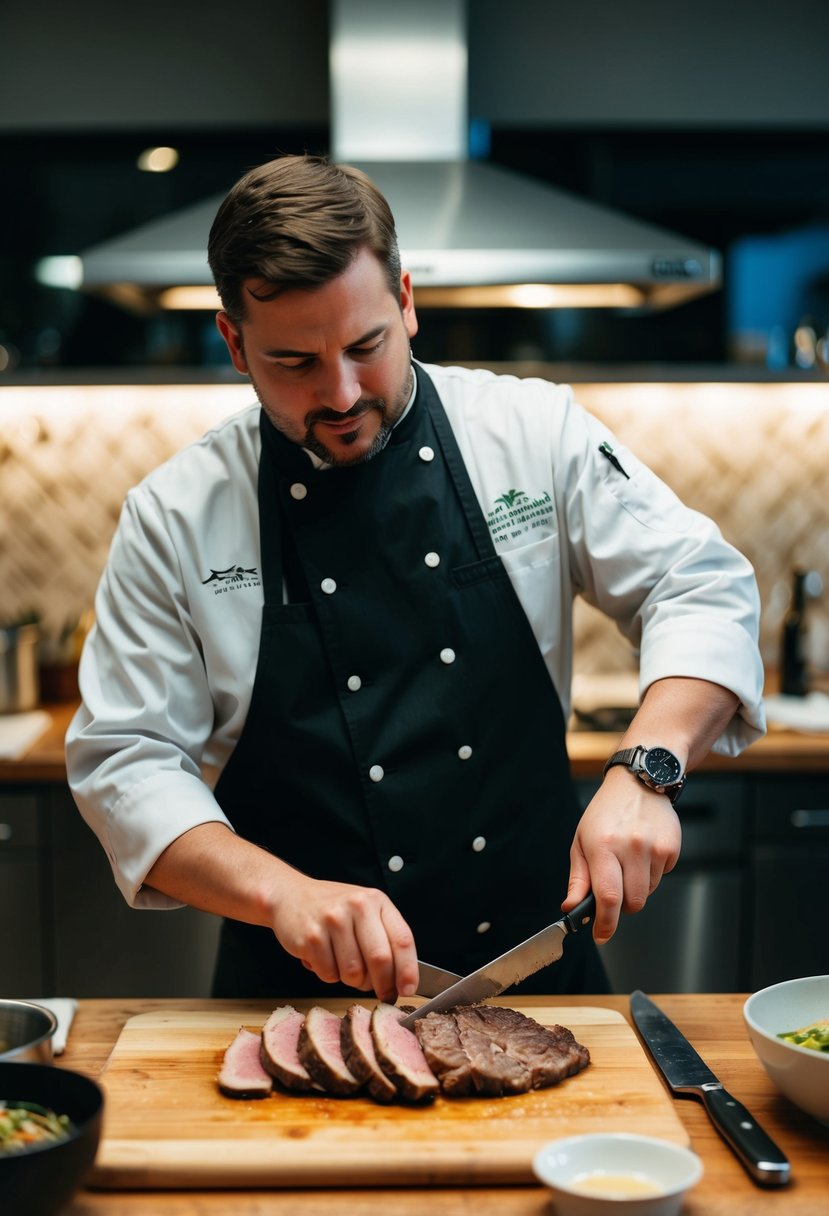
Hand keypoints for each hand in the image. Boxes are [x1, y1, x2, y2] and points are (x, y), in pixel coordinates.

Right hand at [269, 870, 419, 1002]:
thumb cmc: (333, 909)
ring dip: (351, 980)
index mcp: (375, 900)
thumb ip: (384, 938)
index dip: (408, 970)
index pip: (402, 939)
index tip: (408, 989)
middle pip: (380, 959)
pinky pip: (329, 974)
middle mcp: (356, 906)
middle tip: (382, 992)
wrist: (290, 896)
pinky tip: (323, 957)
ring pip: (354, 973)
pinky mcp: (311, 937)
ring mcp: (332, 920)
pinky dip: (329, 975)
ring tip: (343, 963)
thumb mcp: (365, 911)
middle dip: (383, 984)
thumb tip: (401, 981)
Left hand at [562, 765, 680, 942]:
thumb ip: (578, 878)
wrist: (637, 783)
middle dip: (622, 905)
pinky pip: (662, 877)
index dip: (606, 923)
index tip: (601, 934)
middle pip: (633, 902)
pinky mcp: (671, 848)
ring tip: (629, 861)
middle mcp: (631, 847)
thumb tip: (571, 908)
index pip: (608, 897)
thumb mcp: (582, 842)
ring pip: (648, 892)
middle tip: (614, 886)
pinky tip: (643, 851)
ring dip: (637, 887)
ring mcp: (654, 848)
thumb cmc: (605, 814)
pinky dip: (652, 873)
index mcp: (604, 846)